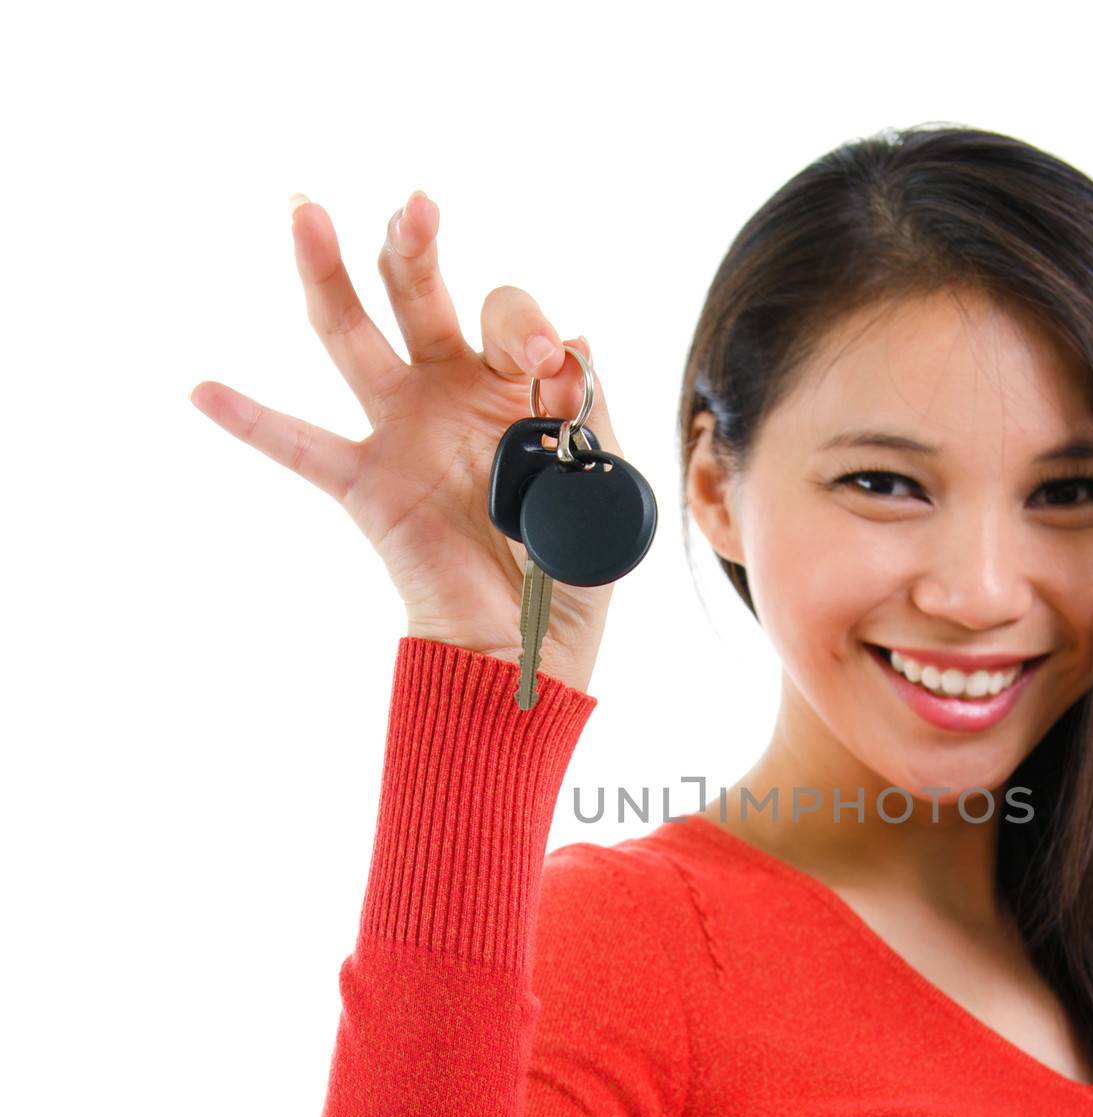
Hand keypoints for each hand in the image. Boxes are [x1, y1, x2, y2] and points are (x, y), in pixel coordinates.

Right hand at [190, 190, 619, 692]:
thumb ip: (588, 417)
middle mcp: (452, 393)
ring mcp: (403, 431)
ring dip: (328, 273)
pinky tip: (202, 391)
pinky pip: (300, 448)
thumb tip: (572, 344)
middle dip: (416, 247)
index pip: (510, 322)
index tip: (542, 355)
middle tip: (419, 205)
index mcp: (516, 388)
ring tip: (305, 209)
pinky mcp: (366, 484)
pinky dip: (250, 422)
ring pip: (354, 337)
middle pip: (422, 300)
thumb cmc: (570, 567)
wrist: (527, 645)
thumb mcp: (599, 484)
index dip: (523, 324)